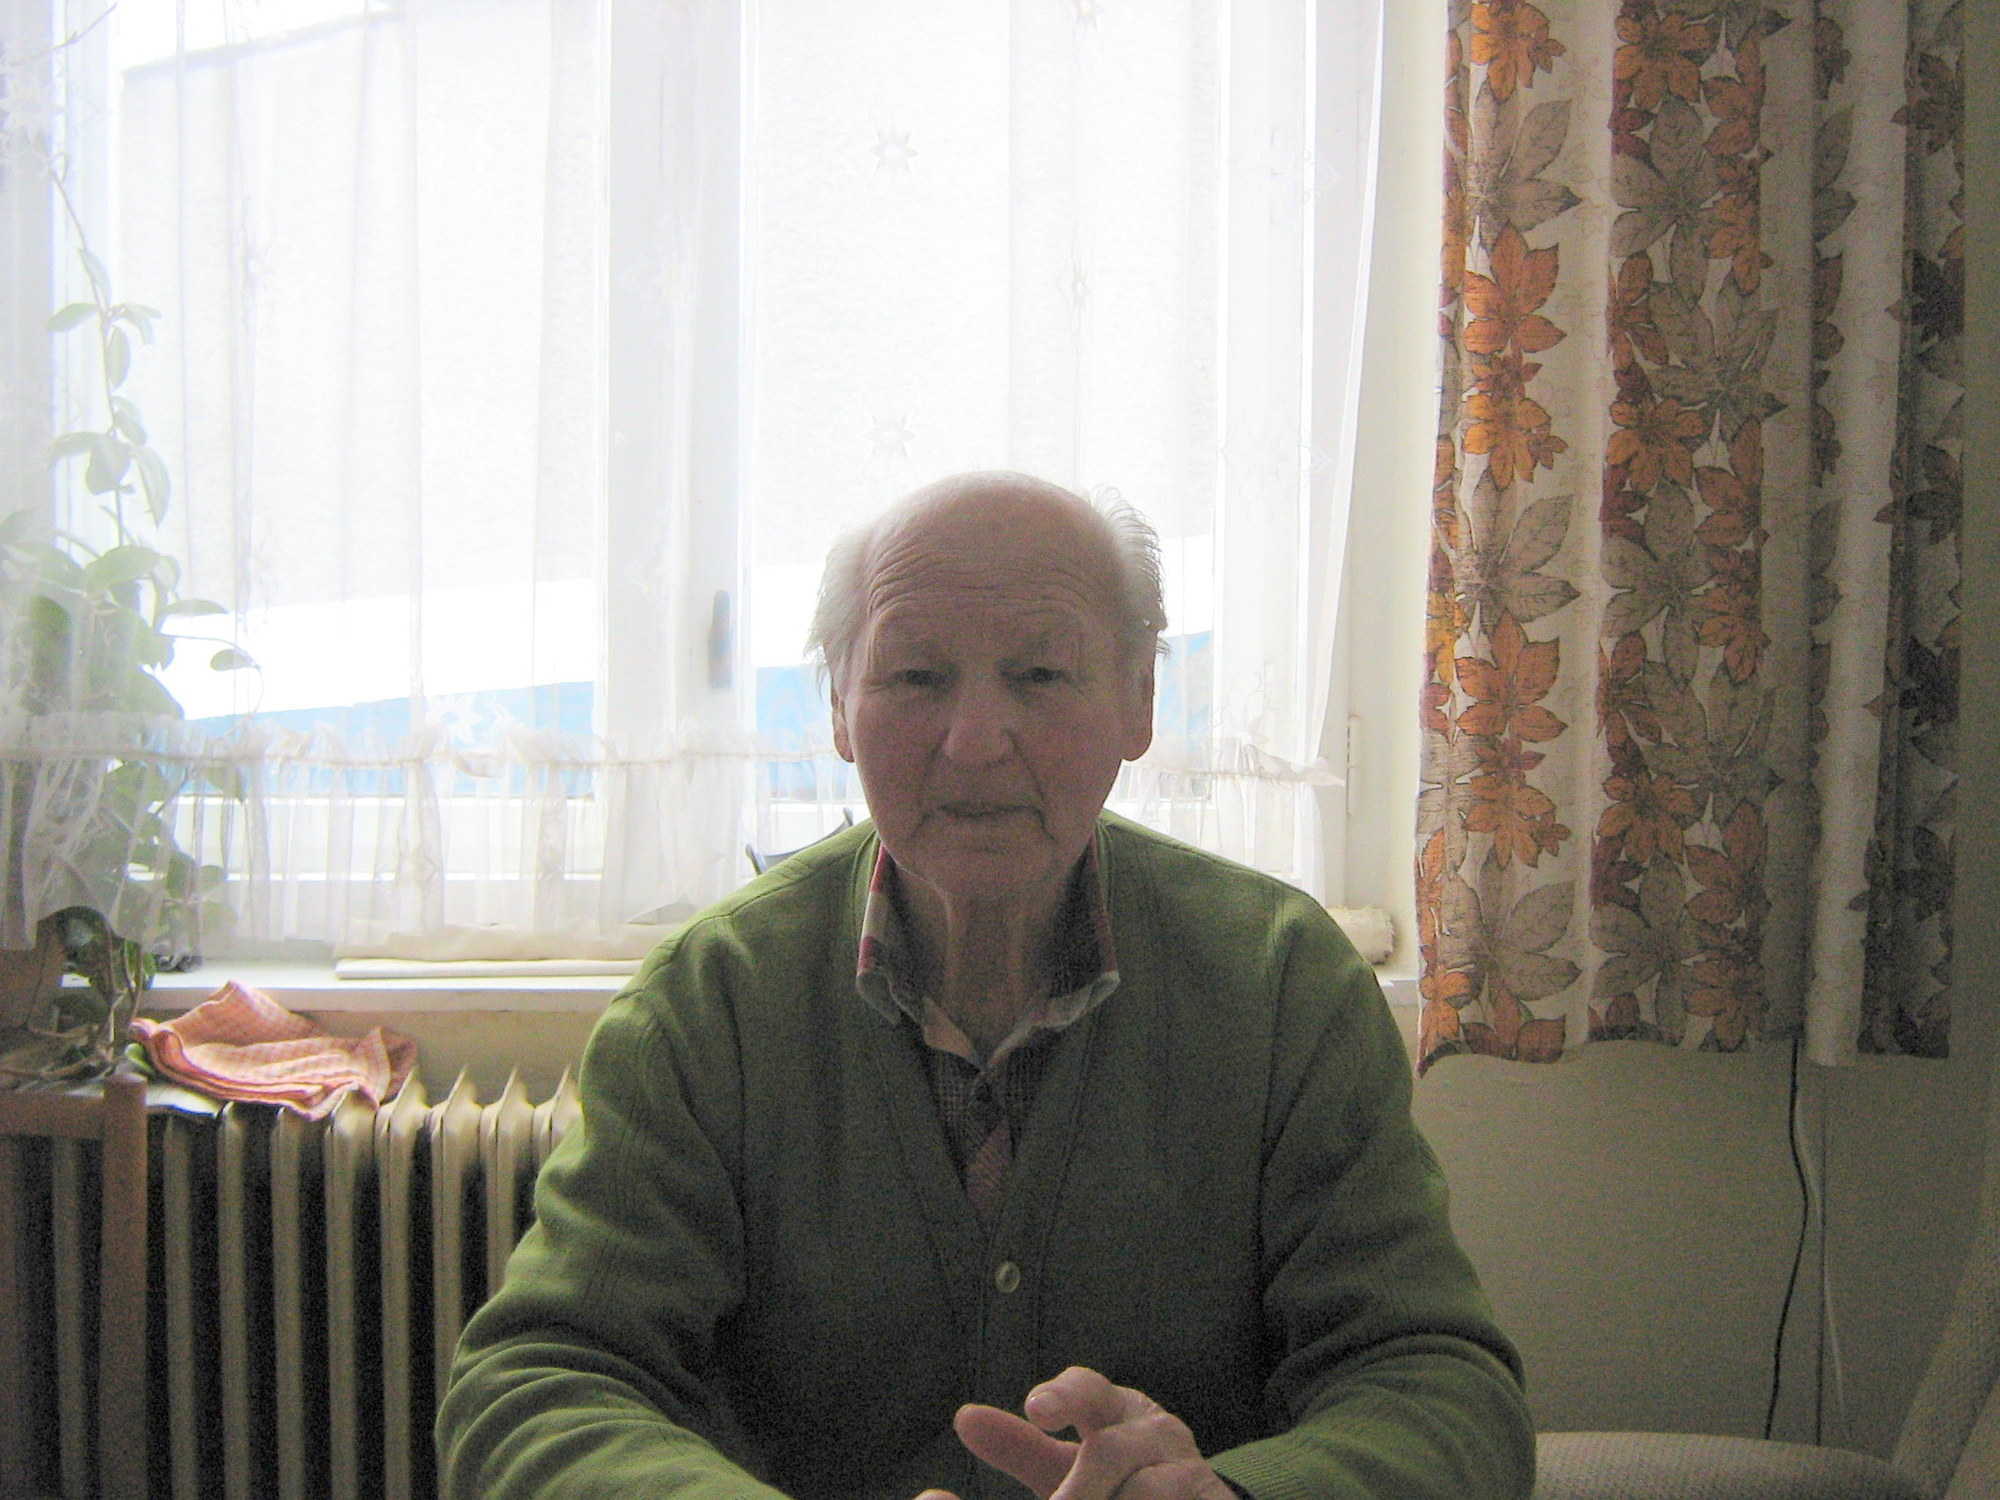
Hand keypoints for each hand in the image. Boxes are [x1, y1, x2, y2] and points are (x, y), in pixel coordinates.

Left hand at [917, 1366, 1237, 1499]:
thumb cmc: (1117, 1481)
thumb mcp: (1070, 1465)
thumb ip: (1022, 1447)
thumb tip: (965, 1419)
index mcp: (1116, 1409)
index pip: (1088, 1390)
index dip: (1064, 1394)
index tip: (1037, 1409)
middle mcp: (1157, 1429)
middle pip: (1108, 1451)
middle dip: (1078, 1491)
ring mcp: (1189, 1466)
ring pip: (1143, 1490)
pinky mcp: (1214, 1497)